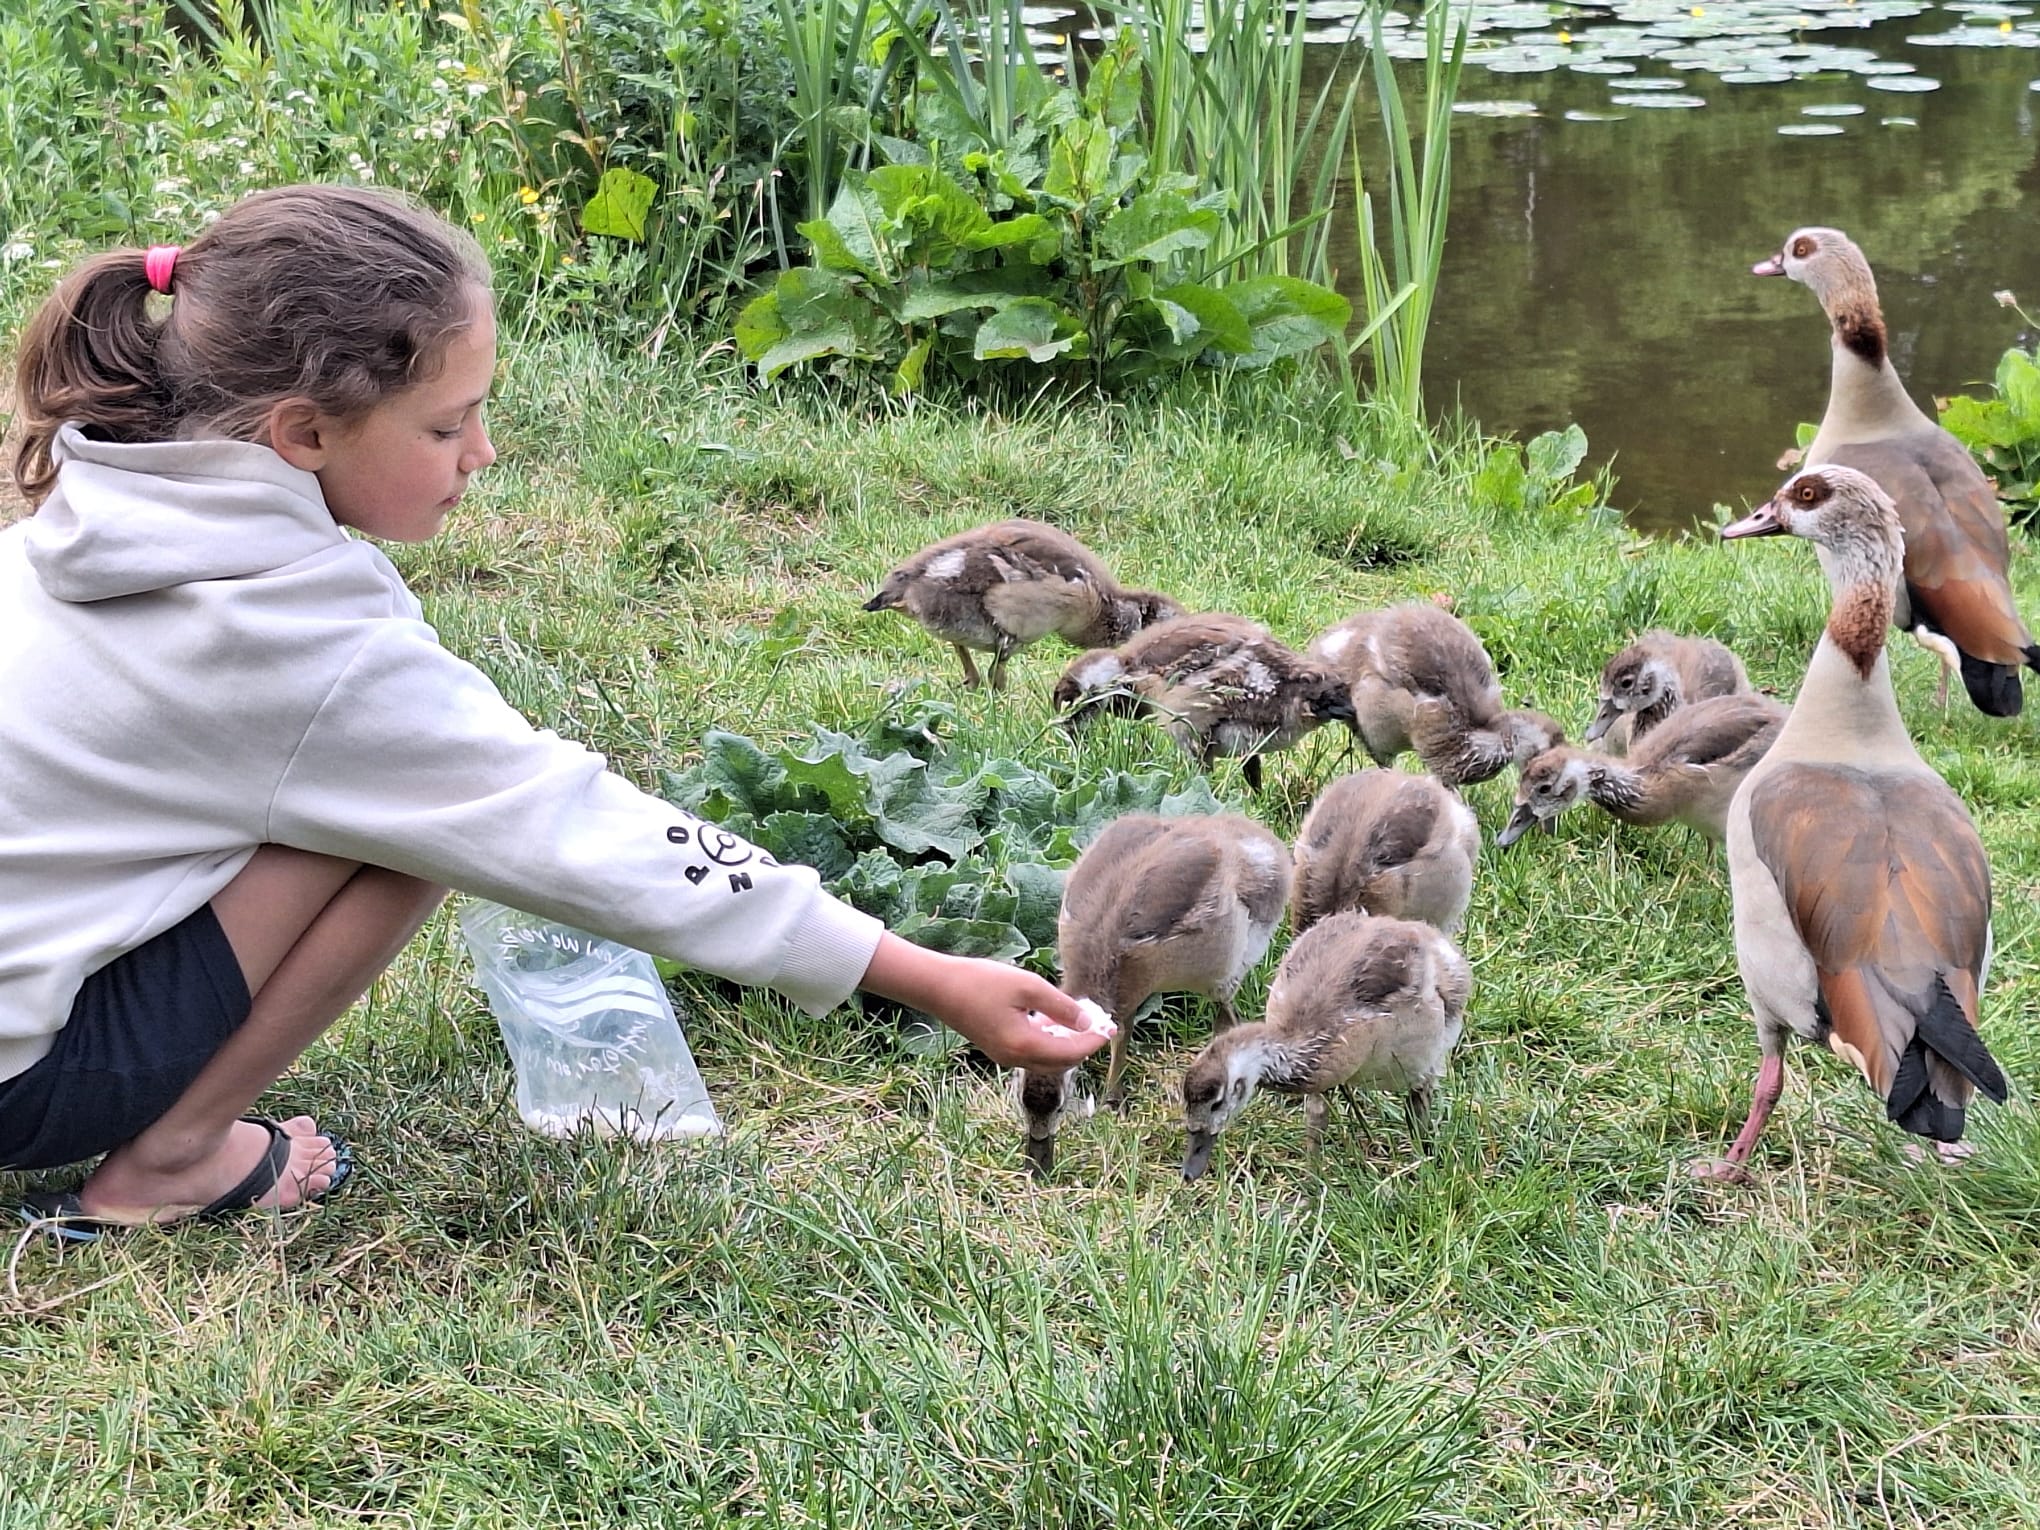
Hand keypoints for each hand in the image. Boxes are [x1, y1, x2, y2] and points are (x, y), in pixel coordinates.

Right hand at [858, 933, 1115, 1070]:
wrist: (938, 988)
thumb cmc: (981, 982)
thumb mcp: (1027, 987)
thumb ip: (1060, 1006)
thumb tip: (1087, 1021)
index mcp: (1025, 1045)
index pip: (1072, 1051)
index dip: (1094, 1040)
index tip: (1111, 1026)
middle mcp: (1016, 1058)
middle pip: (1061, 1062)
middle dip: (1084, 1046)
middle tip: (1100, 1025)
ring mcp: (1004, 1056)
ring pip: (1047, 1060)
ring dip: (1067, 1045)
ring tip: (1081, 1021)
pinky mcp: (997, 1049)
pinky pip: (1032, 1053)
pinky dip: (1049, 1042)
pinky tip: (1053, 1021)